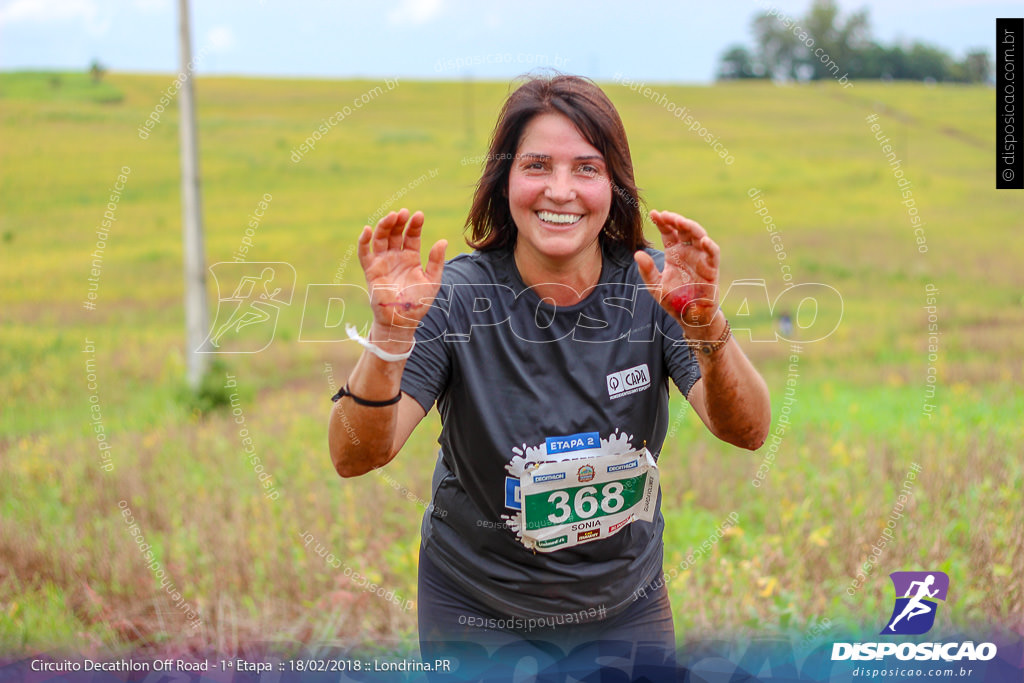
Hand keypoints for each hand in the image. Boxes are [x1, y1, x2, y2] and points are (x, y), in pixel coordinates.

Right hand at [357, 208, 446, 338]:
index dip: (414, 225)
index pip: (411, 235)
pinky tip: (367, 229)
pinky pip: (364, 253)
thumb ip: (436, 261)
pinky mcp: (371, 270)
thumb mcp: (433, 280)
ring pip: (380, 238)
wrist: (402, 320)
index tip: (419, 215)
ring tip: (391, 216)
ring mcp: (382, 262)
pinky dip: (363, 241)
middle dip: (399, 222)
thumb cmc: (418, 302)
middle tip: (404, 213)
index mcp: (410, 257)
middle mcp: (395, 256)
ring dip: (384, 226)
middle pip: (395, 233)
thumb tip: (443, 241)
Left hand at [634, 210, 720, 336]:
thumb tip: (637, 253)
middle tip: (666, 215)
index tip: (653, 214)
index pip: (668, 232)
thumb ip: (647, 271)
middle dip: (676, 220)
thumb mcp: (655, 286)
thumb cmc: (674, 301)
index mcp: (674, 253)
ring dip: (691, 227)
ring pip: (699, 236)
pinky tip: (703, 240)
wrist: (690, 317)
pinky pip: (713, 254)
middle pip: (684, 229)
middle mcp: (688, 252)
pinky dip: (710, 246)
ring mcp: (700, 258)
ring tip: (681, 221)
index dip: (662, 222)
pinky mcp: (712, 268)